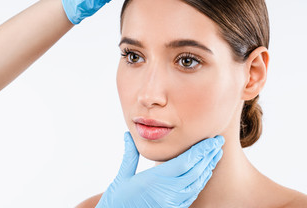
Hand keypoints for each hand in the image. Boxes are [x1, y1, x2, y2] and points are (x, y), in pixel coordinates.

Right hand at [95, 132, 223, 207]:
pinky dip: (201, 181)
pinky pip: (193, 194)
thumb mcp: (122, 176)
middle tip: (218, 143)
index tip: (212, 140)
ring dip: (208, 168)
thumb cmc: (118, 200)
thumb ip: (129, 154)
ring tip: (214, 155)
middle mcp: (168, 192)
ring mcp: (173, 202)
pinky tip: (204, 173)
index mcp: (155, 180)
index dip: (200, 150)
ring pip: (197, 183)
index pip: (185, 162)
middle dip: (208, 156)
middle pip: (195, 171)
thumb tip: (128, 135)